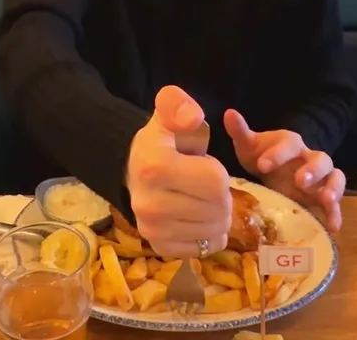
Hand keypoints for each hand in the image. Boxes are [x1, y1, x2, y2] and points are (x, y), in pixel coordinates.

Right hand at [126, 86, 231, 258]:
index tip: (203, 165)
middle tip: (205, 186)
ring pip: (214, 231)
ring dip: (218, 216)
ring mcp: (152, 230)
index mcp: (154, 167)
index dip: (218, 173)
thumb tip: (192, 117)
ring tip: (201, 201)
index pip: (216, 182)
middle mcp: (148, 204)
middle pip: (218, 209)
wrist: (135, 170)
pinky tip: (196, 219)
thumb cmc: (163, 141)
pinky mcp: (159, 248)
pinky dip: (209, 236)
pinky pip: (204, 249)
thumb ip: (178, 105)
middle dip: (221, 195)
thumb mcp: (169, 113)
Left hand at [223, 109, 344, 231]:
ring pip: (335, 177)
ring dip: (332, 188)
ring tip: (326, 200)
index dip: (278, 154)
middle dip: (312, 169)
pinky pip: (336, 204)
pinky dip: (336, 214)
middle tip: (299, 180)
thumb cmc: (262, 156)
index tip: (262, 165)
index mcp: (291, 144)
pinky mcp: (323, 196)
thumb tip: (229, 113)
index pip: (289, 143)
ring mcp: (320, 178)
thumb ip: (240, 132)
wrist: (275, 171)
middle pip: (321, 158)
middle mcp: (310, 158)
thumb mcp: (250, 146)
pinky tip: (333, 227)